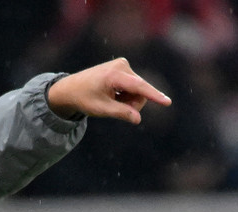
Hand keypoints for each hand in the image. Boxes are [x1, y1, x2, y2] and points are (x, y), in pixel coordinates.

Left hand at [47, 57, 171, 124]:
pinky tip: (112, 94)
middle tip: (116, 109)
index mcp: (114, 75)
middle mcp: (121, 65)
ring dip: (129, 99)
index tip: (167, 102)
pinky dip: (126, 94)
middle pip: (140, 91)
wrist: (70, 88)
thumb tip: (137, 119)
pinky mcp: (123, 67)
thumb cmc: (84, 99)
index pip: (138, 87)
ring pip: (139, 89)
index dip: (153, 96)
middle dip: (132, 104)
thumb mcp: (100, 109)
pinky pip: (134, 85)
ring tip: (111, 100)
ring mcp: (123, 64)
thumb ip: (120, 113)